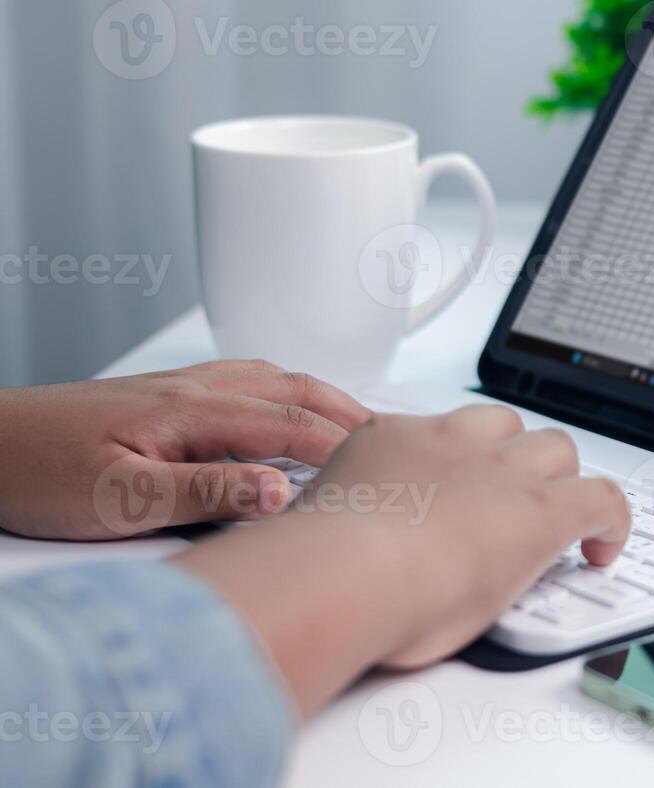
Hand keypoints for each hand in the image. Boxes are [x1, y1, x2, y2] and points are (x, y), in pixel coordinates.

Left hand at [0, 360, 371, 540]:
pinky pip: (240, 384)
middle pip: (293, 387)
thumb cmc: (33, 472)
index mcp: (190, 410)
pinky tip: (277, 417)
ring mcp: (173, 389)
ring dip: (317, 398)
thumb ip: (204, 494)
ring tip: (351, 425)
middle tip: (390, 439)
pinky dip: (280, 396)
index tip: (388, 468)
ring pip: (268, 379)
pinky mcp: (156, 400)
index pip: (292, 423)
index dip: (346, 446)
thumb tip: (282, 492)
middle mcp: (190, 389)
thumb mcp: (118, 500)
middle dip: (347, 410)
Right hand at [173, 404, 631, 714]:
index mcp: (392, 441)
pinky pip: (604, 498)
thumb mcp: (321, 526)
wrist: (344, 571)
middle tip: (513, 500)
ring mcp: (502, 471)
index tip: (456, 481)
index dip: (457, 455)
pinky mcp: (544, 510)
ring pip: (555, 449)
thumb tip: (331, 550)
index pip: (437, 431)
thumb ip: (338, 523)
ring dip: (559, 480)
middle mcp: (451, 444)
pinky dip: (612, 521)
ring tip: (556, 521)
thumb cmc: (314, 570)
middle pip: (505, 426)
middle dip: (514, 457)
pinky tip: (604, 550)